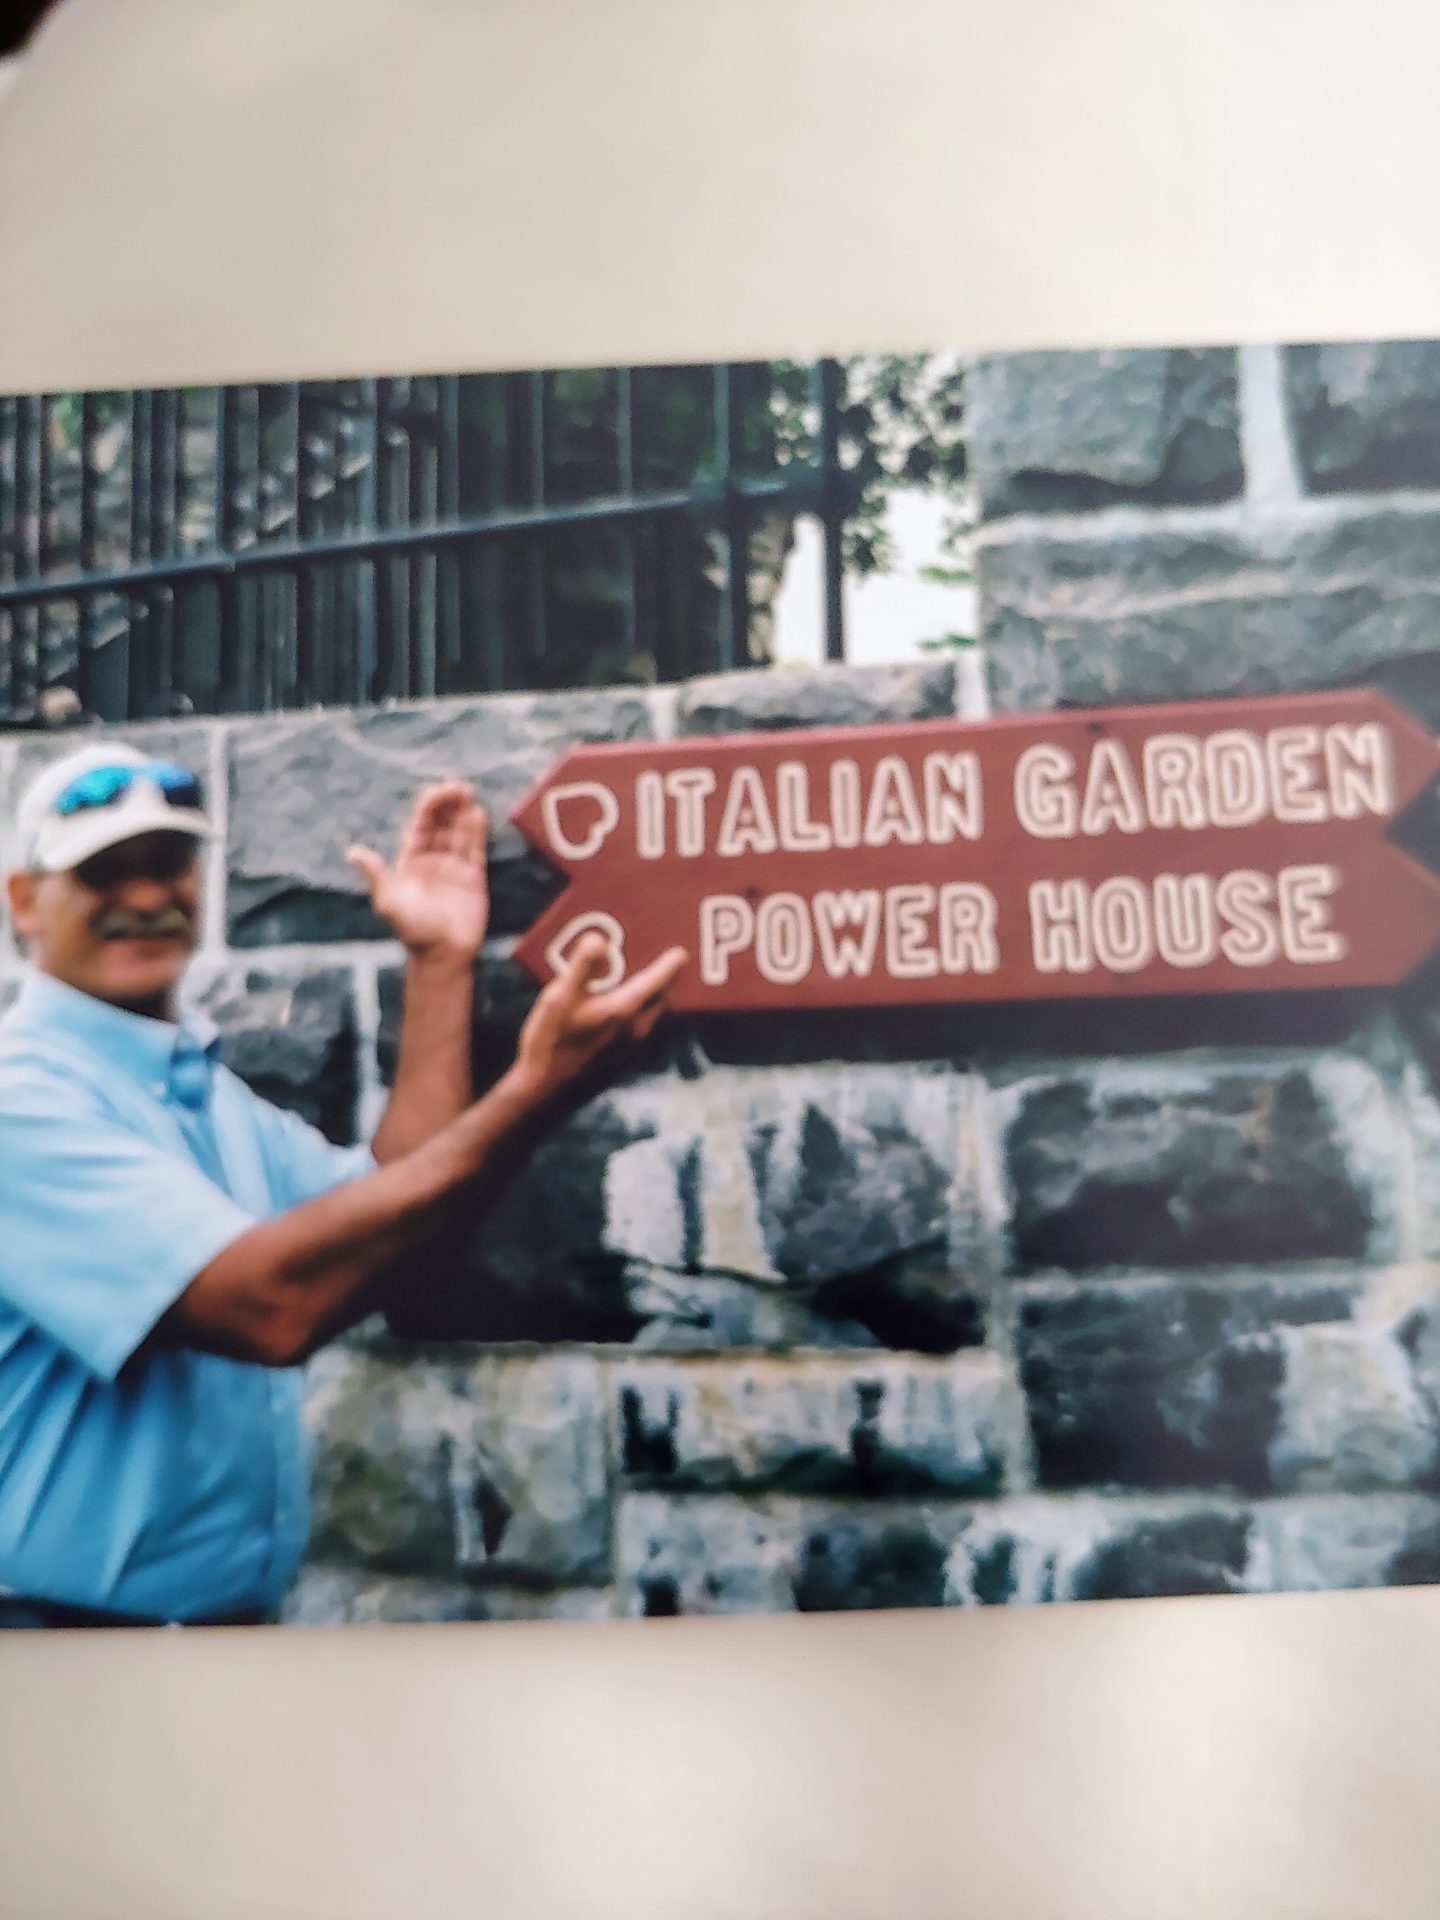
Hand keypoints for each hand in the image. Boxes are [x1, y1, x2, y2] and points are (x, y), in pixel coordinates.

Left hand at [347, 781, 489, 959]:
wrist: (442, 954)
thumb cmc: (412, 928)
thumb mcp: (388, 900)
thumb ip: (376, 873)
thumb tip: (352, 852)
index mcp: (410, 861)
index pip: (420, 826)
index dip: (428, 807)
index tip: (436, 789)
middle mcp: (433, 860)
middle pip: (441, 824)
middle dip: (448, 804)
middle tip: (458, 785)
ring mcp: (454, 868)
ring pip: (459, 833)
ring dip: (463, 813)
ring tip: (469, 792)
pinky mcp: (474, 878)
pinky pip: (476, 849)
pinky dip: (477, 832)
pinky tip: (479, 814)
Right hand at [514, 933, 687, 1101]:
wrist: (543, 1080)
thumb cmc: (550, 1037)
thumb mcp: (560, 996)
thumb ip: (582, 966)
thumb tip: (600, 939)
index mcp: (624, 1008)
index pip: (657, 981)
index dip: (670, 964)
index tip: (682, 952)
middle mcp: (635, 1025)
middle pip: (661, 997)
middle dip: (667, 978)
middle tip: (668, 958)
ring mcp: (630, 1040)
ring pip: (653, 1011)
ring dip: (655, 993)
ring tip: (649, 973)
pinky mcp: (621, 1049)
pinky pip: (643, 1021)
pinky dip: (643, 1006)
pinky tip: (627, 999)